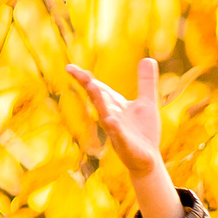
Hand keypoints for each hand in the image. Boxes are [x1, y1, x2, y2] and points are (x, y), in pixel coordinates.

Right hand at [68, 57, 181, 217]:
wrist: (148, 160)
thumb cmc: (143, 132)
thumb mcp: (147, 103)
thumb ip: (146, 82)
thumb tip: (148, 58)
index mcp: (114, 105)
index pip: (98, 89)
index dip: (85, 78)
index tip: (70, 68)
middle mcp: (111, 116)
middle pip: (98, 99)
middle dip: (90, 86)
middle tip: (81, 73)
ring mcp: (117, 131)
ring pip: (106, 115)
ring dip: (99, 102)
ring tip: (93, 87)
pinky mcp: (126, 145)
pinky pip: (119, 136)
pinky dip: (115, 129)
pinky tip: (111, 120)